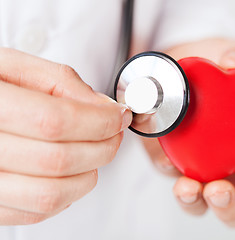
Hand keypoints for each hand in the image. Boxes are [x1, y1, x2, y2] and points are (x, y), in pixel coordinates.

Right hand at [0, 48, 131, 224]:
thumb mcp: (15, 68)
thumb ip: (61, 82)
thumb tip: (103, 106)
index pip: (54, 122)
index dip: (98, 121)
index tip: (119, 115)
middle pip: (58, 161)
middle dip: (103, 146)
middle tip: (115, 131)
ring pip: (52, 194)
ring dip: (89, 174)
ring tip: (97, 151)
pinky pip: (39, 212)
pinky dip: (69, 193)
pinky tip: (73, 171)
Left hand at [142, 38, 234, 226]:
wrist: (182, 65)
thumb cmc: (218, 68)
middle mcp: (227, 167)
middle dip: (229, 206)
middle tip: (217, 189)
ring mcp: (197, 167)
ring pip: (199, 202)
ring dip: (194, 201)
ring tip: (186, 188)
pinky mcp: (168, 159)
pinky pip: (167, 173)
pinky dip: (166, 169)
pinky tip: (164, 158)